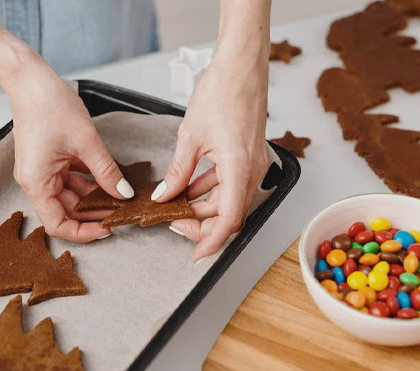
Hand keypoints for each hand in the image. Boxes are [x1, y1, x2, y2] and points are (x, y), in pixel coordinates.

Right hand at [3, 53, 134, 241]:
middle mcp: (37, 181)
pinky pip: (71, 178)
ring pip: (71, 195)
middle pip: (66, 211)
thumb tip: (123, 193)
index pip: (58, 224)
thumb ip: (106, 171)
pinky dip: (89, 181)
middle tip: (122, 212)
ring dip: (94, 197)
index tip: (107, 229)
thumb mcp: (86, 142)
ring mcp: (43, 170)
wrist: (30, 78)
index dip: (83, 232)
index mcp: (37, 183)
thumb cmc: (48, 105)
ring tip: (120, 197)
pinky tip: (110, 180)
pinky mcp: (50, 159)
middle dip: (94, 214)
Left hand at [152, 49, 269, 261]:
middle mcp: (252, 170)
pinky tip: (189, 187)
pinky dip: (210, 189)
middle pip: (228, 213)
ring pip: (228, 199)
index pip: (229, 220)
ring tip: (176, 204)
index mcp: (239, 168)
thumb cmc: (222, 92)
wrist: (242, 66)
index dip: (211, 241)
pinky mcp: (248, 156)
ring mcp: (253, 164)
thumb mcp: (190, 137)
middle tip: (172, 221)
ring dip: (204, 206)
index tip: (195, 254)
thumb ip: (178, 172)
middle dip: (201, 222)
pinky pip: (230, 183)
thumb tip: (166, 196)